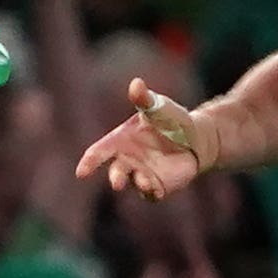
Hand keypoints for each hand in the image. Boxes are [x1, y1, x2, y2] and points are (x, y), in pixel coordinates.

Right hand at [76, 78, 211, 201]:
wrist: (195, 137)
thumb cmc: (169, 119)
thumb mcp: (157, 107)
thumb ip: (144, 99)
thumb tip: (136, 83)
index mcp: (120, 141)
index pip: (99, 153)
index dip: (89, 163)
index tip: (81, 173)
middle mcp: (127, 160)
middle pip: (116, 172)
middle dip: (116, 178)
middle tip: (118, 183)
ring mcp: (141, 175)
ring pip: (134, 184)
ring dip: (138, 184)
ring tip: (146, 183)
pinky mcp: (157, 186)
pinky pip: (151, 194)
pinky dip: (152, 193)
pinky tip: (157, 190)